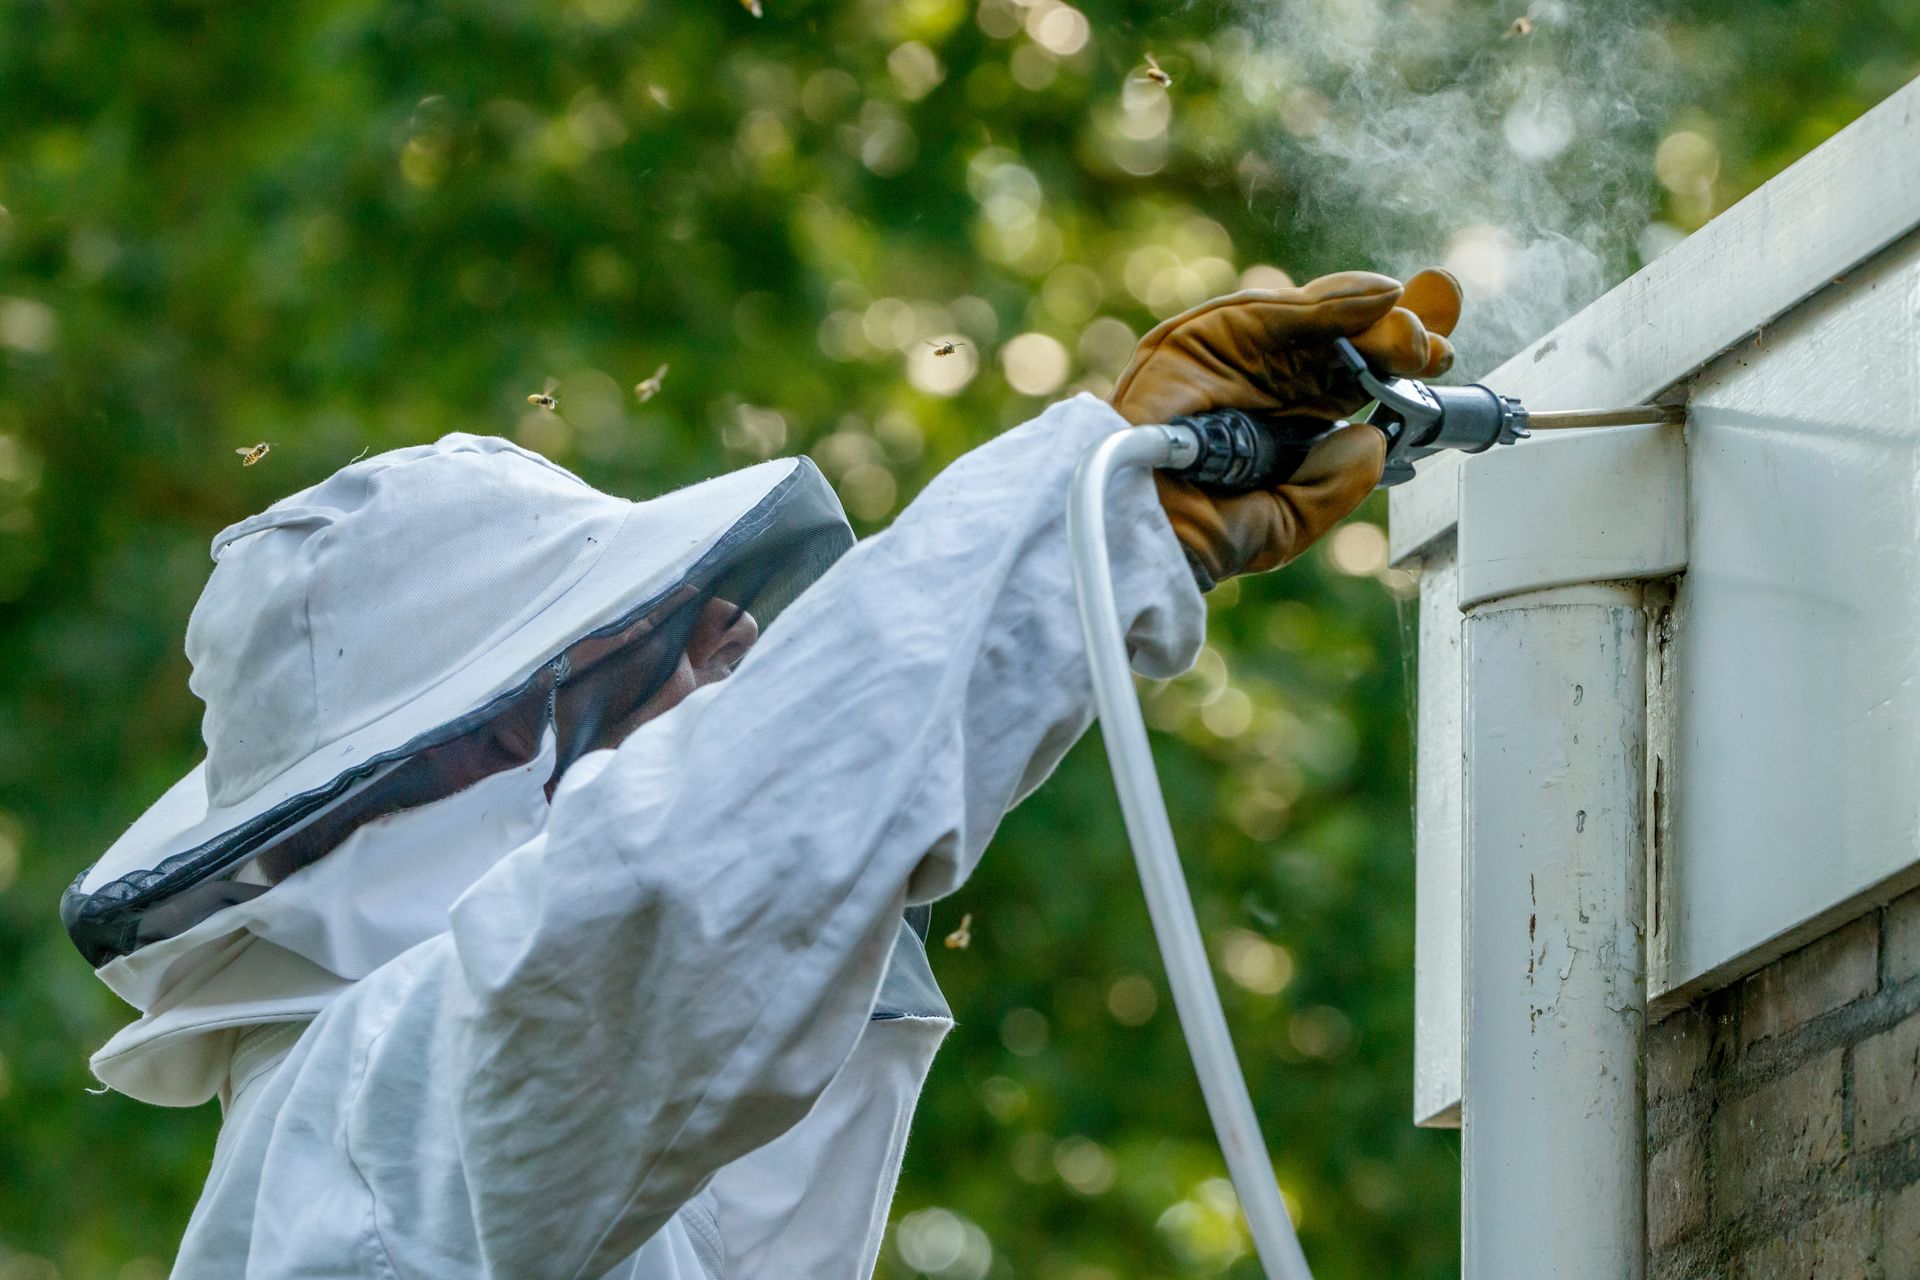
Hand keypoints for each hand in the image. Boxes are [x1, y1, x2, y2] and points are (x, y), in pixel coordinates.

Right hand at [1110, 268, 1462, 585]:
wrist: (1138, 535)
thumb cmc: (1200, 536)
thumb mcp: (1291, 520)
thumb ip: (1336, 483)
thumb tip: (1374, 438)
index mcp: (1284, 422)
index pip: (1352, 377)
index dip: (1399, 361)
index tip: (1444, 354)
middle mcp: (1261, 380)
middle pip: (1341, 340)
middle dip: (1397, 333)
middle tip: (1437, 345)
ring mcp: (1230, 354)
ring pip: (1314, 320)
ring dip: (1371, 320)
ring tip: (1413, 333)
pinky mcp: (1199, 337)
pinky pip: (1274, 310)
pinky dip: (1330, 303)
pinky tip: (1379, 300)